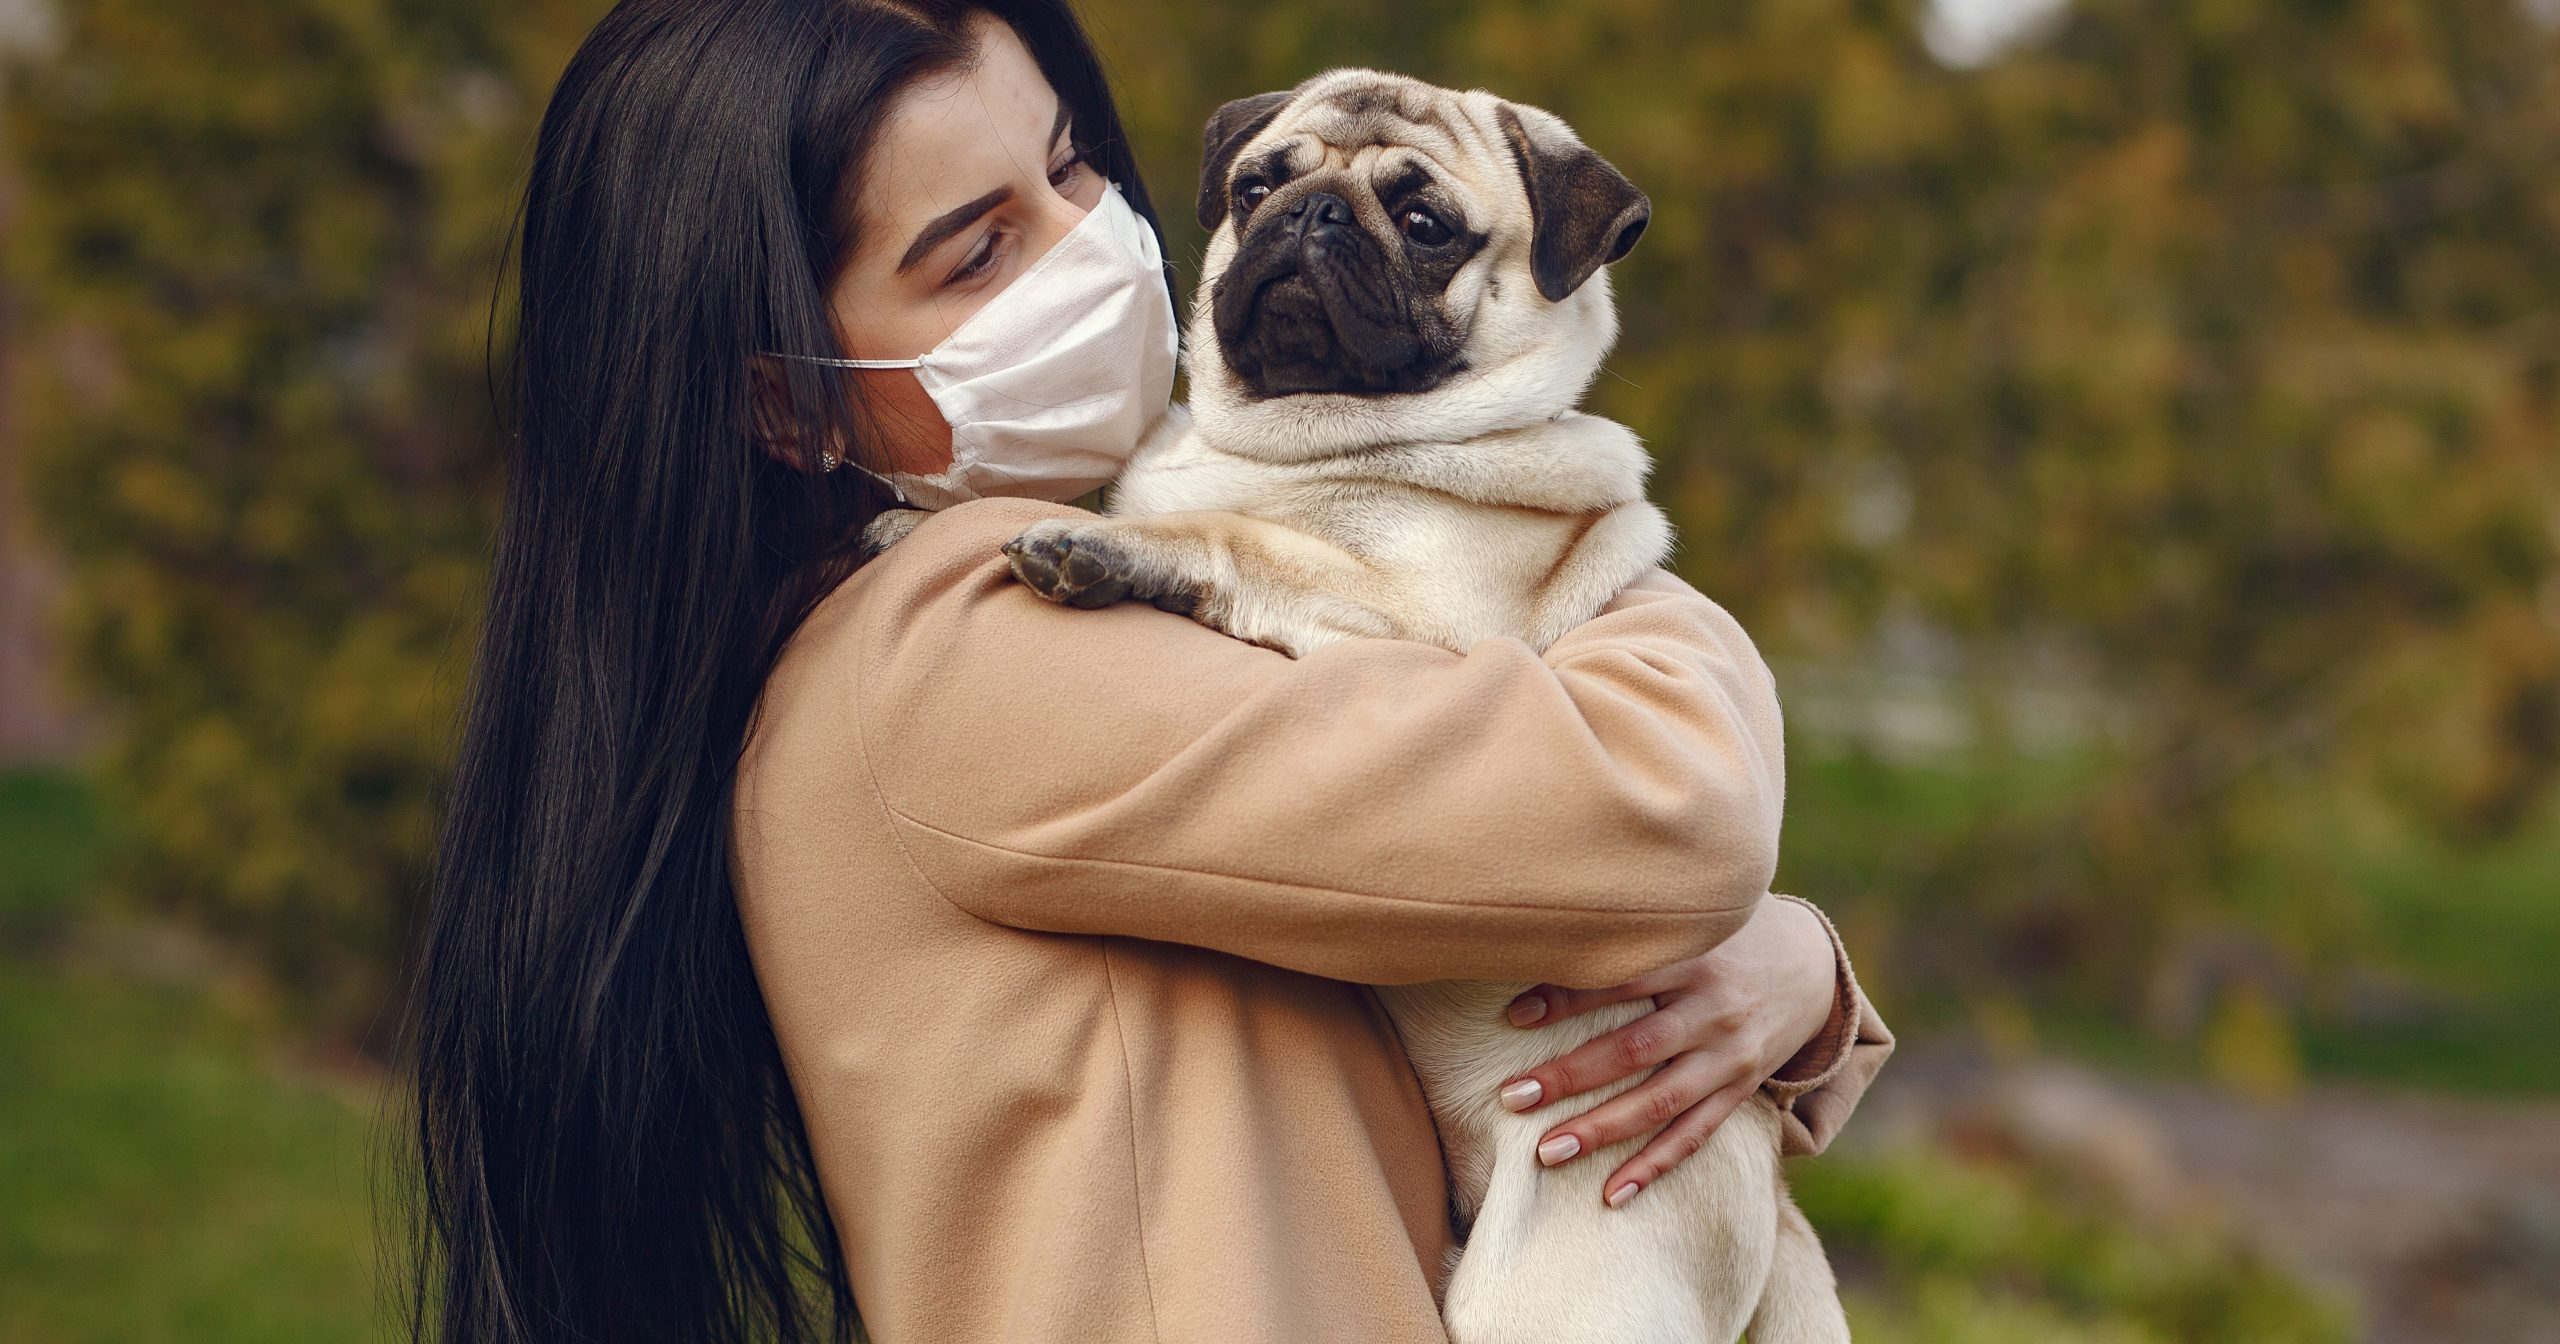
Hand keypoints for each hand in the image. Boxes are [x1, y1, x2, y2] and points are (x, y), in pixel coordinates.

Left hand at [1495, 896, 1839, 1207]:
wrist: (1813, 965)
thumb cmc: (1727, 935)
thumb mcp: (1692, 917)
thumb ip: (1636, 927)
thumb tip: (1551, 927)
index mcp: (1694, 959)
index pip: (1621, 981)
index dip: (1566, 998)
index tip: (1512, 1016)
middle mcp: (1712, 1010)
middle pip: (1633, 1049)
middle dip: (1570, 1076)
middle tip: (1512, 1096)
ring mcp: (1729, 1056)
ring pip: (1660, 1101)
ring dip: (1602, 1130)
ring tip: (1547, 1152)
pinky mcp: (1741, 1089)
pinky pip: (1695, 1135)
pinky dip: (1655, 1165)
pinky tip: (1613, 1194)